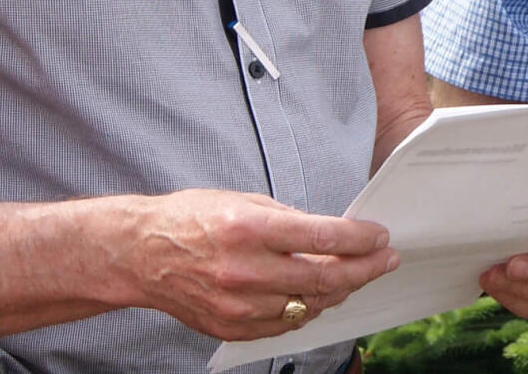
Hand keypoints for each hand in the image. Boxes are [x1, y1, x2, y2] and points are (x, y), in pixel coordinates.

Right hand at [123, 189, 398, 340]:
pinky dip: (308, 308)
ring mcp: (238, 304)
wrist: (142, 254)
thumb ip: (290, 221)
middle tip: (386, 259)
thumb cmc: (192, 218)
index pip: (324, 236)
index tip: (379, 236)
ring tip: (357, 275)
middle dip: (364, 268)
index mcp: (251, 229)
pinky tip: (320, 294)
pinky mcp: (231, 326)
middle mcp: (246, 270)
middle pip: (324, 277)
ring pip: (309, 304)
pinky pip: (285, 322)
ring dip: (340, 290)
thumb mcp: (245, 201)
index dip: (360, 238)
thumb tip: (332, 235)